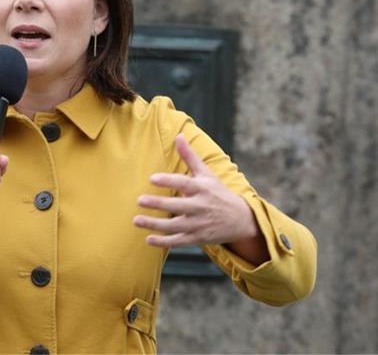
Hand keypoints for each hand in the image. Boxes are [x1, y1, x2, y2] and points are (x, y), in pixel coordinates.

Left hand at [133, 134, 260, 249]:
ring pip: (174, 225)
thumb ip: (190, 156)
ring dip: (155, 224)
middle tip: (139, 200)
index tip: (152, 178)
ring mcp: (199, 224)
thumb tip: (179, 136)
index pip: (183, 183)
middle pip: (177, 205)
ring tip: (136, 220)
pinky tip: (147, 239)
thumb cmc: (218, 193)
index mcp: (202, 189)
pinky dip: (163, 242)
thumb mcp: (207, 174)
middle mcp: (200, 206)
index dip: (168, 180)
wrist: (241, 220)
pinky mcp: (197, 238)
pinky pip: (178, 241)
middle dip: (158, 204)